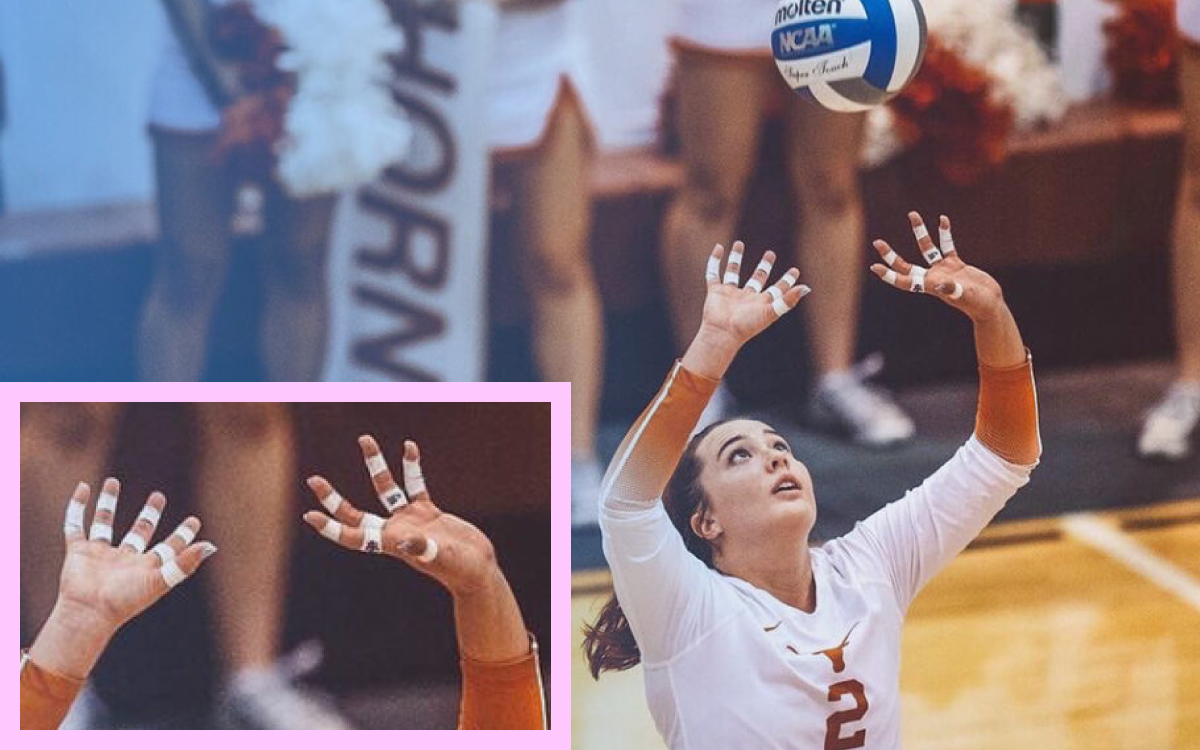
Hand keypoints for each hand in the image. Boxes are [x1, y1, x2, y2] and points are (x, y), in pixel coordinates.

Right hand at [29, 480, 216, 678]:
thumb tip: (211, 546)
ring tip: (113, 481)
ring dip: (107, 503)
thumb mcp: (159, 581)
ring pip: (104, 523)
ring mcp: (100, 555)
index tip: (195, 520)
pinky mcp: (78, 552)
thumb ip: (184, 564)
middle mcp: (125, 560)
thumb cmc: (126, 600)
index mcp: (146, 568)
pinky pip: (75, 525)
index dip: (183, 535)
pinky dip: (77, 507)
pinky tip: (83, 488)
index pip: (170, 548)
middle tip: (158, 496)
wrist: (89, 613)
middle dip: (149, 515)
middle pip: (140, 532)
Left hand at [303, 436, 499, 596]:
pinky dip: (412, 466)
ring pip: (385, 489)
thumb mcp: (443, 560)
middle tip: (313, 480)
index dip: (332, 528)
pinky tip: (409, 447)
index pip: (354, 537)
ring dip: (376, 465)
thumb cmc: (461, 570)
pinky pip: (415, 484)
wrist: (478, 569)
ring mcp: (410, 520)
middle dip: (334, 499)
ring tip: (366, 439)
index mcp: (392, 545)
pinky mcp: (427, 512)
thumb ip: (424, 550)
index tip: (311, 515)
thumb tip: (405, 543)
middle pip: (355, 514)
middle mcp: (395, 531)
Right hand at [699, 242, 809, 346]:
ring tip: (739, 243)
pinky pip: (713, 273)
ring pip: (733, 272)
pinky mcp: (715, 292)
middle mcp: (747, 298)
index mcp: (761, 303)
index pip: (777, 290)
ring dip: (736, 258)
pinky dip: (714, 261)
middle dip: (764, 266)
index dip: (787, 281)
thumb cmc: (747, 325)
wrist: (722, 333)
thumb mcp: (770, 312)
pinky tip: (719, 247)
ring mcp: (730, 294)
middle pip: (757, 279)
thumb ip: (788, 300)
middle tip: (770, 253)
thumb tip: (806, 288)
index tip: (795, 270)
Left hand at [870, 212, 1005, 322]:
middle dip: (891, 255)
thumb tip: (941, 285)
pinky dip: (945, 233)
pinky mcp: (955, 264)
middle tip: (877, 242)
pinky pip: (947, 245)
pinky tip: (943, 219)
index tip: (875, 266)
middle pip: (905, 266)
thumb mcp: (966, 296)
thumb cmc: (978, 304)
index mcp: (930, 287)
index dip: (889, 275)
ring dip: (920, 232)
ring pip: (926, 248)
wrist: (991, 304)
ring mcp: (943, 270)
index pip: (904, 281)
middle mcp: (932, 278)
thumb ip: (953, 290)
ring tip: (913, 214)